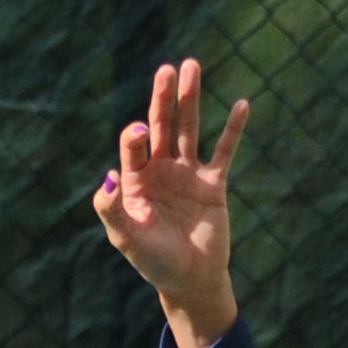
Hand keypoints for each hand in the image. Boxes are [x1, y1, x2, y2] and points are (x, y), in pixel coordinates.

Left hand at [92, 58, 246, 347]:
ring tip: (191, 66)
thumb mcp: (126, 238)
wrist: (190, 282)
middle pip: (161, 125)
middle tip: (167, 69)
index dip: (135, 134)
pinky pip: (224, 152)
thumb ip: (112, 209)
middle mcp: (161, 170)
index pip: (134, 145)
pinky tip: (241, 104)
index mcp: (136, 180)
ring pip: (189, 129)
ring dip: (190, 99)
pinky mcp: (213, 185)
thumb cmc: (153, 263)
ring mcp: (188, 174)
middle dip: (163, 98)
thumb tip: (106, 176)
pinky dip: (232, 129)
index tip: (141, 132)